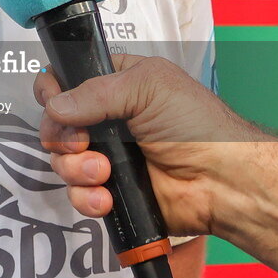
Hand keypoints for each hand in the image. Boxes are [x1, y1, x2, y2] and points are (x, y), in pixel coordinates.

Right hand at [35, 54, 262, 236]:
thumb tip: (54, 105)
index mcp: (115, 84)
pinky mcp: (111, 192)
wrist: (224, 181)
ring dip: (76, 168)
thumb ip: (95, 92)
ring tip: (103, 172)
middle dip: (61, 135)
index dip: (53, 90)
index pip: (66, 80)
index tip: (55, 102)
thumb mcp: (147, 88)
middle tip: (82, 142)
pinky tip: (106, 197)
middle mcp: (106, 119)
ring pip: (62, 161)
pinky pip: (78, 195)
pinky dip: (86, 197)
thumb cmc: (196, 124)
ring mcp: (107, 156)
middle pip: (56, 123)